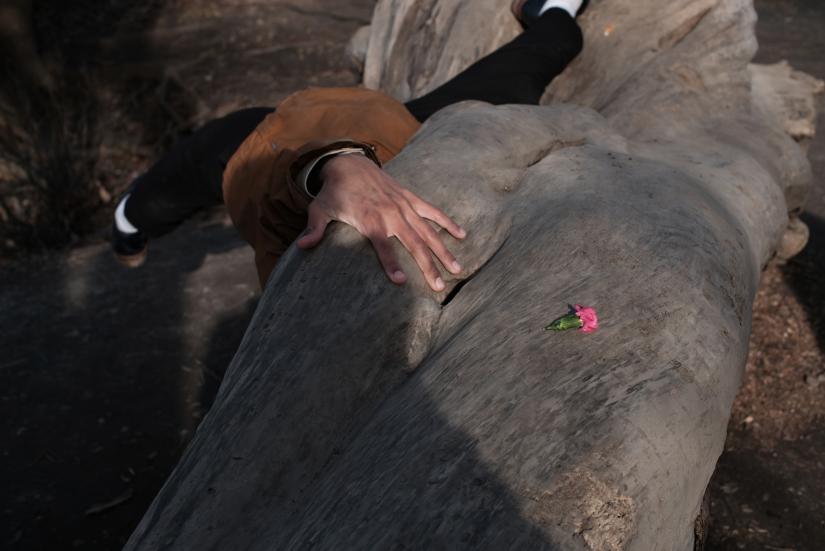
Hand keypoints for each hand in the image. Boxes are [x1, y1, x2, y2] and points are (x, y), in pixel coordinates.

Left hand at [296, 154, 465, 290]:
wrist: (349, 163)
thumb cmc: (334, 192)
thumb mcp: (319, 210)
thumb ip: (314, 230)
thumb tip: (301, 247)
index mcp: (370, 220)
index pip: (383, 246)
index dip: (391, 264)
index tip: (401, 282)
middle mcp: (391, 214)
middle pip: (413, 243)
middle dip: (428, 266)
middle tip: (440, 286)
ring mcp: (403, 206)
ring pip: (428, 231)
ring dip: (443, 251)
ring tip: (457, 269)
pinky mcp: (410, 198)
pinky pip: (432, 211)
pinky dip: (447, 222)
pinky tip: (462, 234)